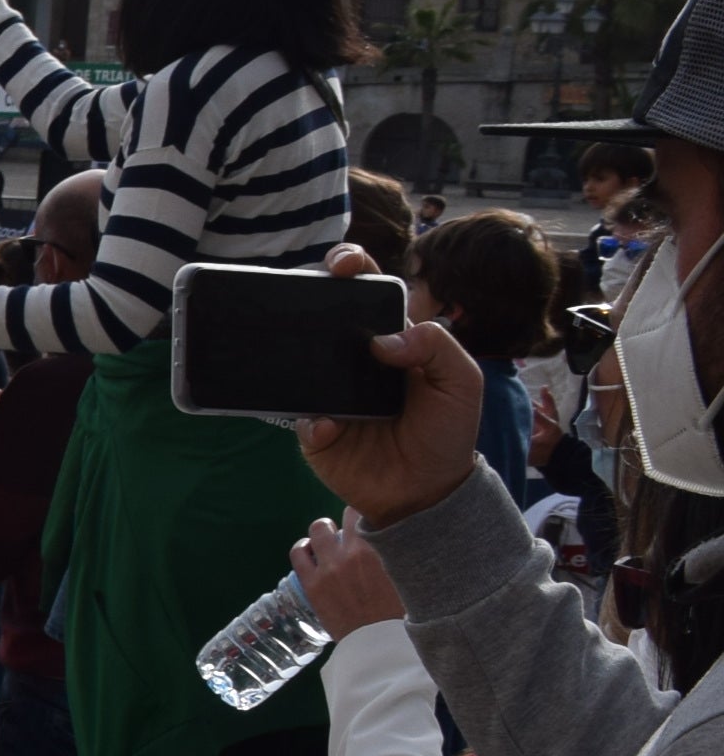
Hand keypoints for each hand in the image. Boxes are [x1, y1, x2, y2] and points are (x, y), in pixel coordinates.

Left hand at [290, 515, 403, 635]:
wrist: (379, 644)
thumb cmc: (401, 612)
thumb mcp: (412, 577)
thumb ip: (403, 553)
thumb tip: (410, 534)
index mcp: (384, 548)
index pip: (373, 511)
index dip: (372, 513)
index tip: (373, 520)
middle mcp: (355, 551)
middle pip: (347, 514)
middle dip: (351, 521)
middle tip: (354, 534)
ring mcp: (330, 566)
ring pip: (319, 528)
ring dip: (325, 531)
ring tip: (329, 541)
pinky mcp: (311, 583)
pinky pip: (298, 552)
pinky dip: (303, 548)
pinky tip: (310, 552)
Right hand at [294, 248, 485, 525]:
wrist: (428, 490)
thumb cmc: (447, 430)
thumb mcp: (461, 380)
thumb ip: (435, 346)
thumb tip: (382, 340)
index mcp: (389, 338)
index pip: (366, 293)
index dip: (353, 269)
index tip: (345, 265)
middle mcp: (351, 360)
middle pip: (321, 315)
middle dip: (307, 291)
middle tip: (305, 286)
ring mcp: (327, 393)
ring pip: (298, 360)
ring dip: (294, 351)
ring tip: (299, 348)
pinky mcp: (313, 429)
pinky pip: (299, 416)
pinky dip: (311, 419)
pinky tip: (328, 423)